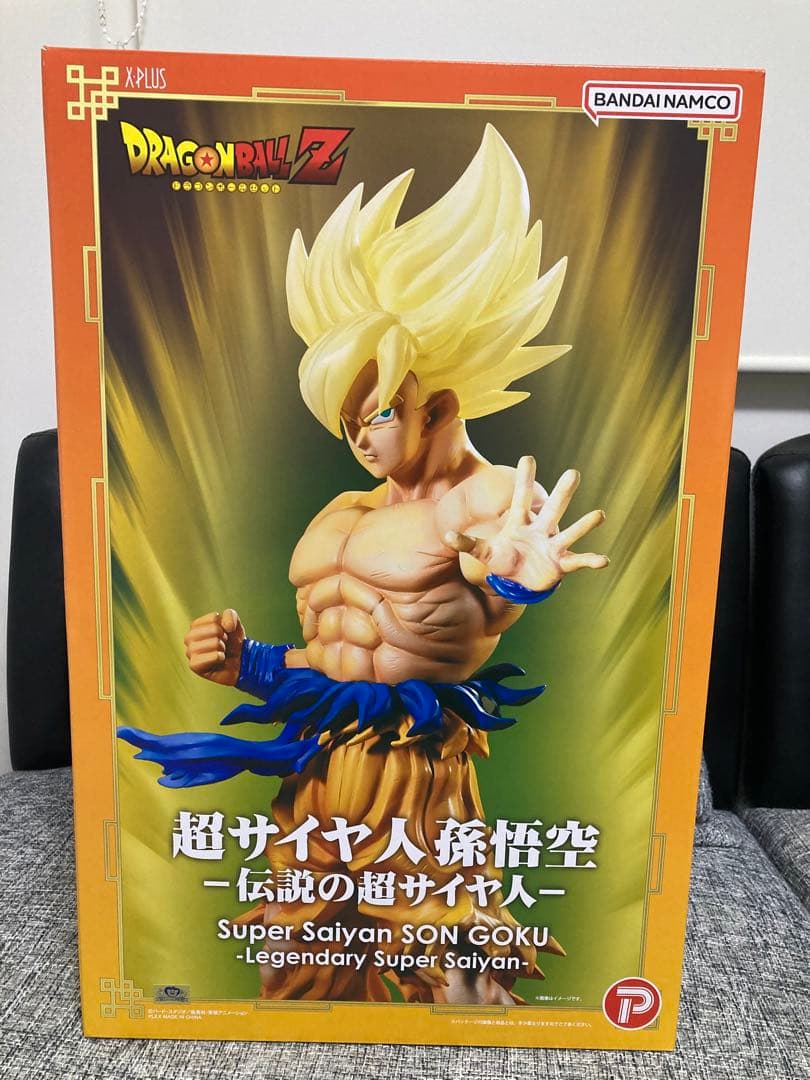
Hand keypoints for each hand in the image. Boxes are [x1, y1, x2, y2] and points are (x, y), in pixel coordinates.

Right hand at [183, 608, 245, 685]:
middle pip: (214, 629)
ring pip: (215, 643)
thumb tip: (227, 626)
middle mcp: (189, 637)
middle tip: (223, 645)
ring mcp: (189, 651)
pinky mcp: (194, 665)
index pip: (214, 618)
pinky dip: (221, 658)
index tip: (224, 634)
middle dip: (224, 637)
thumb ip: (230, 615)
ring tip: (220, 653)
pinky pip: (213, 657)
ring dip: (223, 648)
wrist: (237, 663)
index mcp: (196, 625)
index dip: (225, 626)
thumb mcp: (234, 624)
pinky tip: (219, 661)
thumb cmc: (232, 643)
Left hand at [445, 457, 607, 593]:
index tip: (527, 458)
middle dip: (562, 493)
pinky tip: (603, 560)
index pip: (521, 498)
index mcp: (521, 523)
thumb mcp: (484, 552)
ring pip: (570, 532)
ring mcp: (553, 546)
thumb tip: (447, 536)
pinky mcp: (561, 564)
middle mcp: (541, 530)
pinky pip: (577, 561)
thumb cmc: (504, 559)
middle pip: (552, 508)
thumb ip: (467, 544)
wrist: (520, 580)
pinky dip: (590, 561)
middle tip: (573, 472)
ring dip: (584, 524)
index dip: (524, 480)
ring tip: (599, 514)